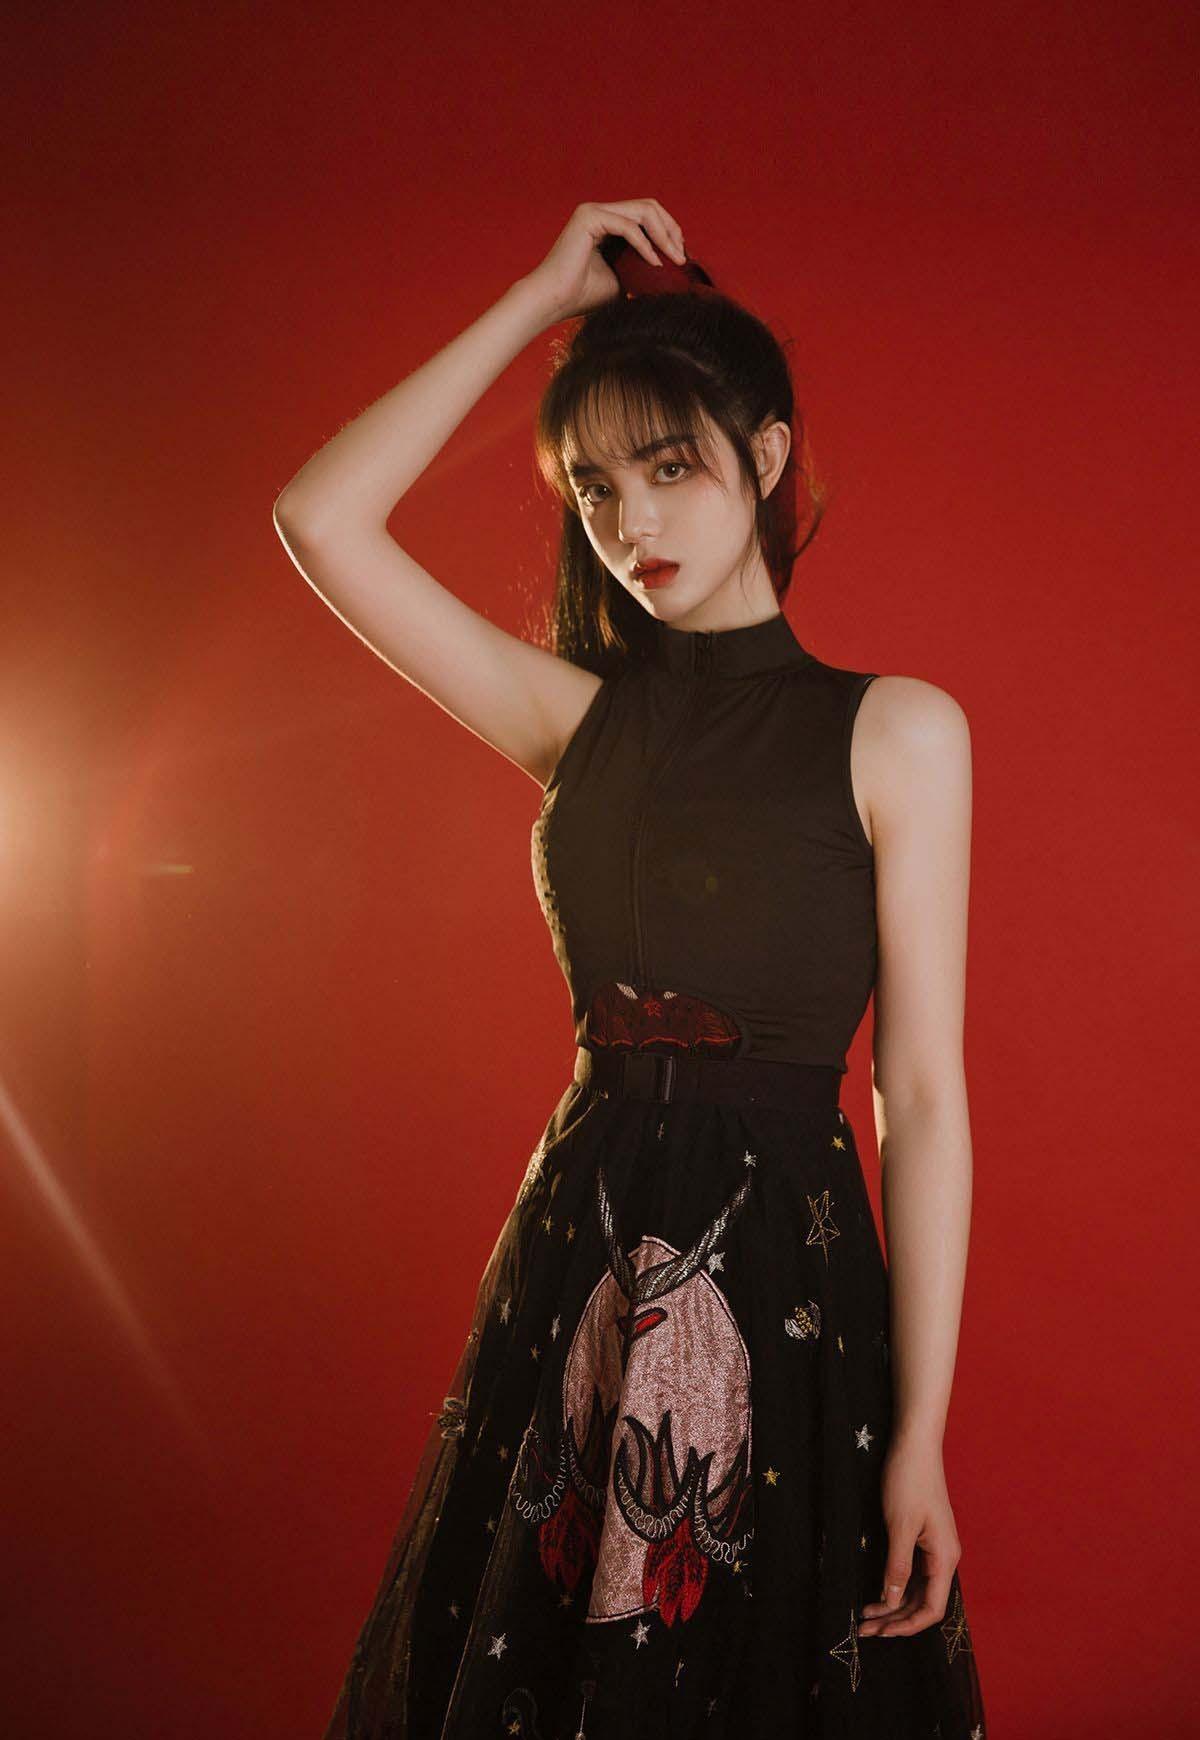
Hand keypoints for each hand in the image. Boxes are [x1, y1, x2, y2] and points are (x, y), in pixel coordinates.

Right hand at [519, 199, 686, 324]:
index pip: (648, 216)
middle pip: (650, 207)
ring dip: (664, 235)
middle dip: (671, 230)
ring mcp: (594, 211)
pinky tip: (655, 263)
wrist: (553, 303)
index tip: (681, 258)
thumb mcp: (624, 280)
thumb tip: (674, 274)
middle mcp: (600, 211)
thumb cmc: (583, 297)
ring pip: (643, 211)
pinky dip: (645, 245)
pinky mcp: (589, 217)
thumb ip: (643, 269)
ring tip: (675, 259)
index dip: (669, 232)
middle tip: (682, 258)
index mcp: (607, 222)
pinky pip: (628, 226)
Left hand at [858, 1433, 961, 1636]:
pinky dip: (894, 1586)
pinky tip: (876, 1593)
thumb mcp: (899, 1526)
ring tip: (866, 1617)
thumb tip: (893, 1602)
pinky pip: (912, 1573)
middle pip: (923, 1603)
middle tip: (864, 1630)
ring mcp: (934, 1549)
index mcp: (945, 1558)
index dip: (908, 1626)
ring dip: (893, 1605)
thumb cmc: (908, 1481)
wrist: (914, 1445)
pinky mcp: (923, 1538)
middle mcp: (943, 1558)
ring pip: (916, 1590)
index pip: (932, 1609)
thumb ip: (897, 1566)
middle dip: (895, 1620)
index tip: (881, 1632)